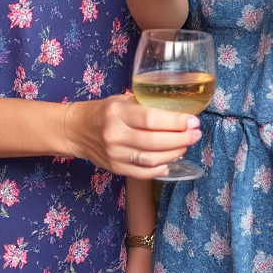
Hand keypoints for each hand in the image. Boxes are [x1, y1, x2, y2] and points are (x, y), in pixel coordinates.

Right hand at [66, 93, 200, 178]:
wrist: (76, 130)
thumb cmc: (103, 110)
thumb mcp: (122, 99)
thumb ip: (145, 104)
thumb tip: (177, 108)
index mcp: (118, 112)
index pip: (151, 119)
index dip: (175, 122)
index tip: (192, 121)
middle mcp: (115, 134)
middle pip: (154, 142)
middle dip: (180, 139)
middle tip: (196, 134)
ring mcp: (115, 154)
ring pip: (150, 159)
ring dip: (173, 153)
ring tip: (187, 145)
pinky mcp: (115, 168)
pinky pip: (141, 172)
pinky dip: (159, 168)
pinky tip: (171, 161)